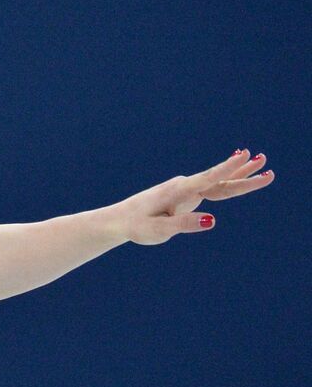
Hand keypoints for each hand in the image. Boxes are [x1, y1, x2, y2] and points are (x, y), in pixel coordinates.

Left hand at [119, 149, 273, 245]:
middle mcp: (183, 186)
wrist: (119, 219)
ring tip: (261, 162)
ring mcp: (185, 188)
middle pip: (219, 180)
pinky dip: (227, 179)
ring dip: (239, 173)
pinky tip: (236, 172)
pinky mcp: (185, 194)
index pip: (208, 179)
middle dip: (243, 173)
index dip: (228, 168)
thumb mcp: (158, 230)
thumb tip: (213, 221)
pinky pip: (211, 186)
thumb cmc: (137, 225)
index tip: (246, 156)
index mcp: (178, 191)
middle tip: (266, 162)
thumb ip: (184, 224)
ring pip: (217, 182)